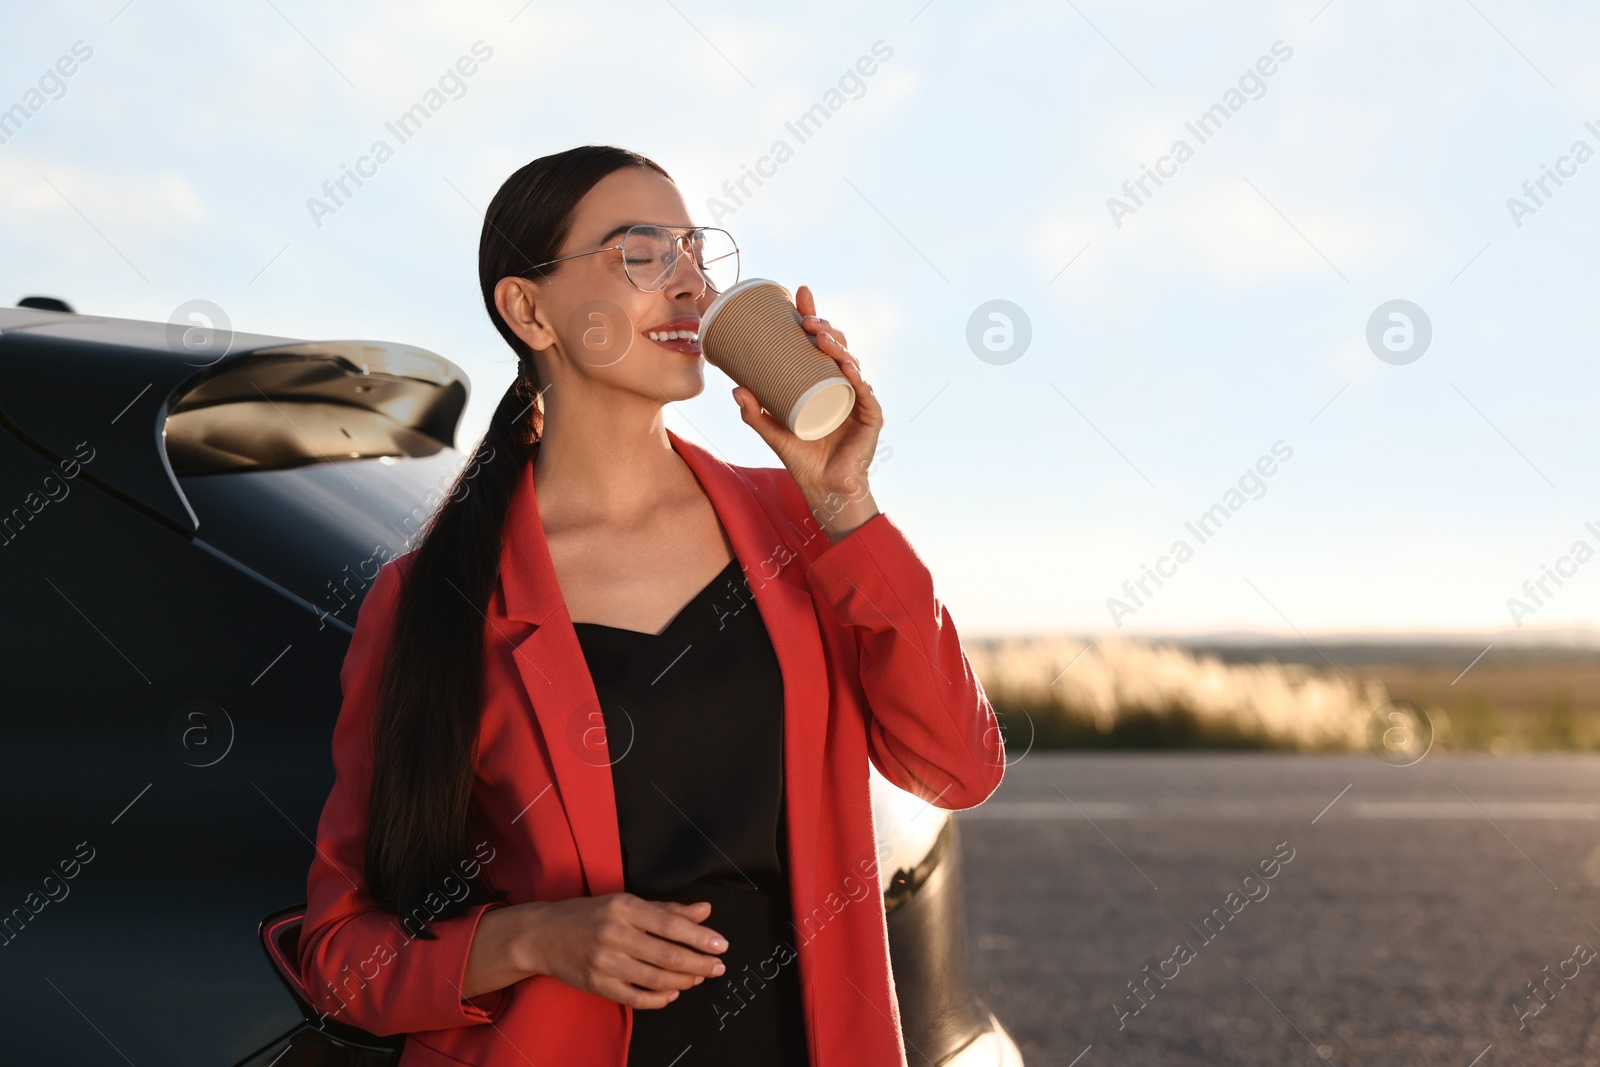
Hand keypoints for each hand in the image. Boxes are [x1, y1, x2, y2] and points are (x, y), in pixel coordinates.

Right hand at [518, 894, 727, 1008]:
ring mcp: (605, 962)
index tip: (721, 945)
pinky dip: (659, 998)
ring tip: (699, 978)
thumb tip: (704, 912)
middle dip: (699, 964)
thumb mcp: (625, 903)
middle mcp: (615, 934)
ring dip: (684, 981)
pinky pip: (636, 998)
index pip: (670, 924)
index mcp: (624, 908)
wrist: (542, 935)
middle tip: (718, 967)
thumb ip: (666, 909)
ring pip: (655, 978)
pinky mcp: (597, 985)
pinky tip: (672, 993)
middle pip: (667, 955)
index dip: (700, 937)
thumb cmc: (588, 915)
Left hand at [731, 284, 883, 540]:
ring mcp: (857, 399)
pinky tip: (847, 367)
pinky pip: (864, 393)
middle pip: (836, 346)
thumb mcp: (772, 432)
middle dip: (823, 326)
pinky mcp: (869, 417)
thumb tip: (734, 387)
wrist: (824, 490)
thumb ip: (753, 413)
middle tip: (805, 319)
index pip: (818, 341)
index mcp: (821, 380)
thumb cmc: (803, 459)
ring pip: (851, 362)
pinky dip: (856, 378)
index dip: (811, 316)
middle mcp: (841, 384)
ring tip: (819, 338)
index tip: (799, 294)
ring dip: (837, 346)